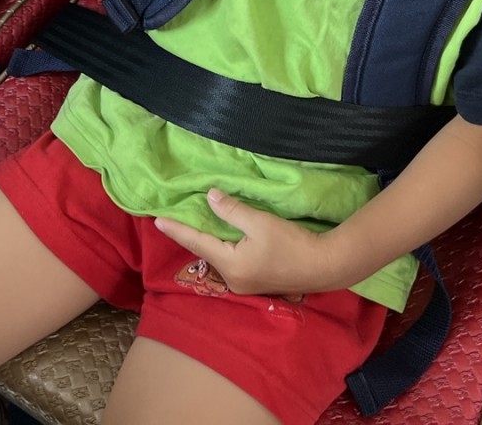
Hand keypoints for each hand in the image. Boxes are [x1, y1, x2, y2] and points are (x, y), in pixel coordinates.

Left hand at [154, 187, 343, 296]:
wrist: (324, 266)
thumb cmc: (292, 244)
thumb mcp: (260, 222)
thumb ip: (232, 210)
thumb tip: (210, 197)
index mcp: (230, 265)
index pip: (197, 242)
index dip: (177, 229)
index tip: (157, 220)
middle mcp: (233, 279)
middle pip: (205, 252)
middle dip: (190, 235)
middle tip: (171, 219)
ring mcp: (244, 284)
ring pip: (218, 257)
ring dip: (206, 241)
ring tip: (192, 225)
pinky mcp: (256, 282)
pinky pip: (230, 261)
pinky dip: (222, 247)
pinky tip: (219, 237)